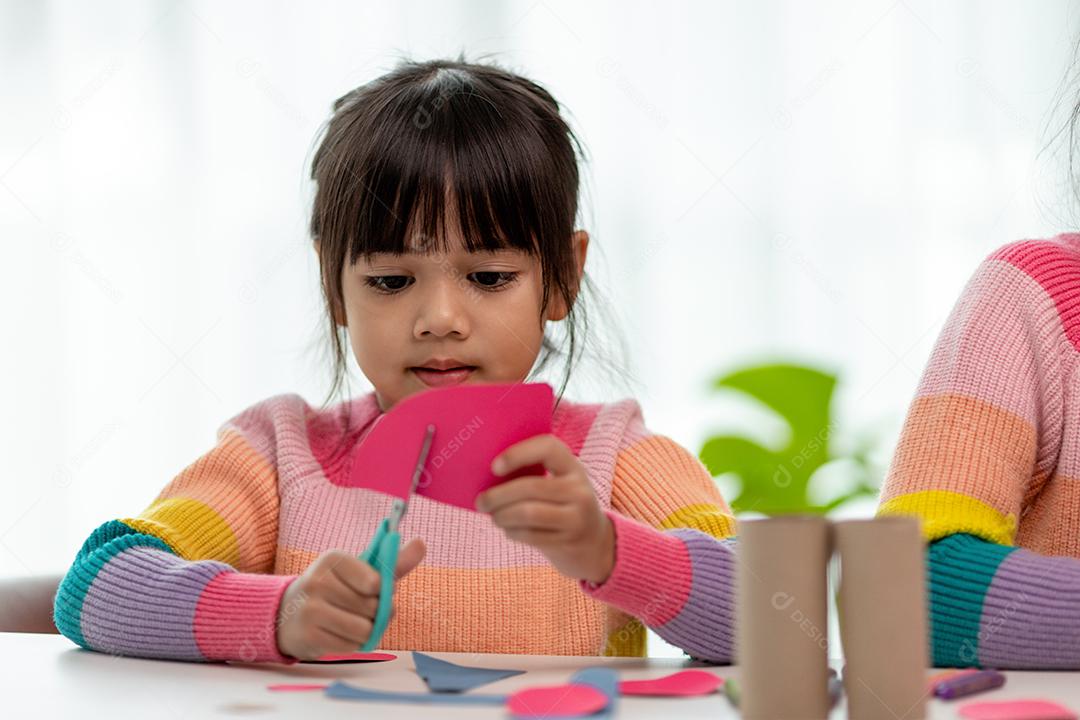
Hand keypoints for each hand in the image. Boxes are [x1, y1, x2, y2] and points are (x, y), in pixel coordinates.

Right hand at [275, 538, 425, 659]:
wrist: (288, 614)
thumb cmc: (335, 589)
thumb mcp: (361, 571)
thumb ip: (393, 561)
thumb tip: (421, 543)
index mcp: (333, 559)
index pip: (376, 582)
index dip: (382, 590)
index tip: (372, 589)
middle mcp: (318, 580)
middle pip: (373, 607)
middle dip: (375, 612)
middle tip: (359, 609)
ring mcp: (310, 609)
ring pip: (364, 629)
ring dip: (366, 631)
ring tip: (350, 622)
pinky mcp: (308, 636)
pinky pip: (351, 646)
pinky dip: (352, 644)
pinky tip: (338, 634)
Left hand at [476, 434, 614, 583]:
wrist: (595, 544)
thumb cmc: (564, 506)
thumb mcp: (559, 483)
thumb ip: (533, 474)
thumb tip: (487, 476)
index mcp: (573, 467)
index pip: (548, 447)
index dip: (518, 454)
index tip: (494, 467)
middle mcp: (579, 489)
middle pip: (531, 486)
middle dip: (498, 495)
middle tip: (480, 502)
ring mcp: (577, 517)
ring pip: (528, 513)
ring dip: (502, 516)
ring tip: (494, 516)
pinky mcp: (569, 541)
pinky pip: (531, 535)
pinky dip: (512, 532)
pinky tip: (509, 530)